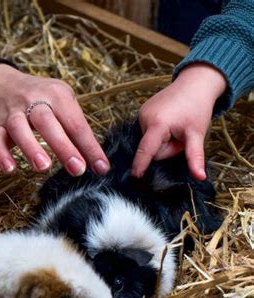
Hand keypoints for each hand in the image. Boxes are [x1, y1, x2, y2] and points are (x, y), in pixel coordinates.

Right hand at [0, 64, 109, 175]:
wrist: (1, 85)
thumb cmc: (41, 100)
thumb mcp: (62, 104)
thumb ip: (76, 130)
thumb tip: (97, 162)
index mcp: (56, 95)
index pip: (75, 123)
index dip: (89, 147)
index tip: (101, 168)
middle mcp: (33, 100)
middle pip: (47, 122)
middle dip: (63, 146)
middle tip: (77, 169)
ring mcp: (12, 113)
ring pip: (19, 128)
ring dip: (31, 147)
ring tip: (43, 167)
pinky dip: (0, 154)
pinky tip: (10, 169)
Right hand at [132, 63, 227, 179]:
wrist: (195, 83)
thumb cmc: (197, 108)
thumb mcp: (197, 134)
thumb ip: (195, 157)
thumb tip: (200, 177)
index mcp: (157, 124)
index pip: (146, 151)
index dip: (140, 165)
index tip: (135, 177)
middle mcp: (144, 118)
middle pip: (150, 148)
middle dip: (164, 148)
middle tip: (179, 136)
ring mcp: (141, 113)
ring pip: (148, 141)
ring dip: (160, 140)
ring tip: (173, 127)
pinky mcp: (141, 111)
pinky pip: (146, 132)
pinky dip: (156, 132)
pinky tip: (167, 122)